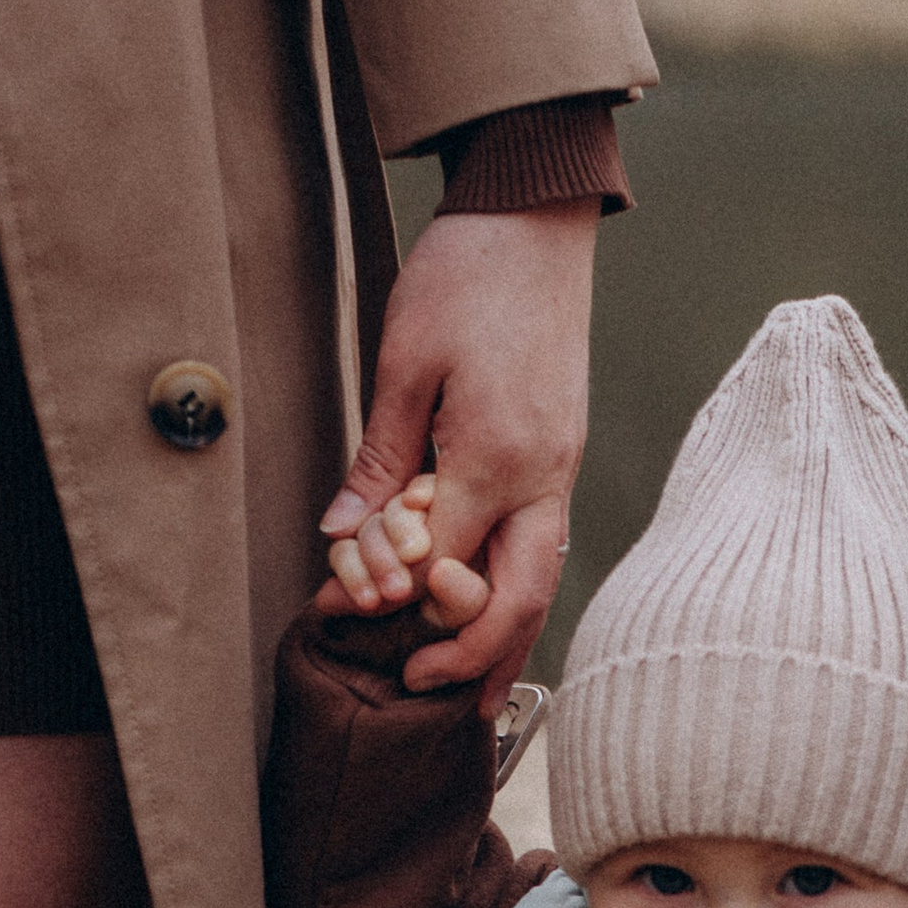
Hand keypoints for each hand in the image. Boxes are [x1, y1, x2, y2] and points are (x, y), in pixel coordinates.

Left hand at [318, 201, 599, 711]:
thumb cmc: (469, 275)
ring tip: (475, 690)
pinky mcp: (562, 454)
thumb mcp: (403, 363)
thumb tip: (347, 536)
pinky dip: (519, 592)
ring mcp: (561, 467)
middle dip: (470, 656)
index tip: (345, 615)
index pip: (444, 565)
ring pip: (541, 582)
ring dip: (506, 641)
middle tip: (419, 683)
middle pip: (516, 599)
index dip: (394, 601)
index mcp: (497, 457)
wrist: (536, 218)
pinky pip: (545, 547)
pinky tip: (497, 614)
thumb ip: (380, 459)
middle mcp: (542, 476)